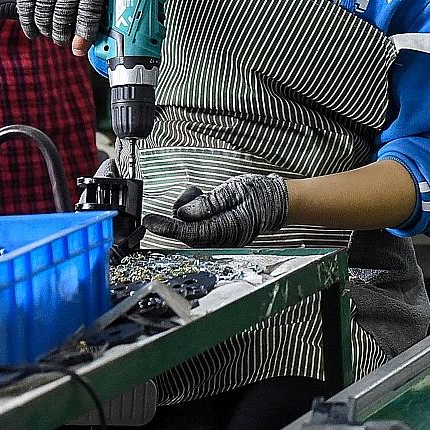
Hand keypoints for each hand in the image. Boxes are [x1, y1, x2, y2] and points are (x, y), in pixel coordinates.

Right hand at [9, 0, 107, 53]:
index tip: (80, 48)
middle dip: (62, 35)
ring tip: (51, 34)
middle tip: (63, 41)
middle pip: (63, 17)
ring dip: (47, 31)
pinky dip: (29, 25)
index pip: (89, 12)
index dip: (84, 34)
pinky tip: (33, 32)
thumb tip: (101, 33)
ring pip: (44, 15)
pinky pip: (27, 9)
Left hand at [143, 175, 289, 246]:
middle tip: (190, 193)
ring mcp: (221, 238)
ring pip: (191, 229)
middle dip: (179, 214)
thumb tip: (183, 213)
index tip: (149, 221)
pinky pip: (199, 228)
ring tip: (199, 192)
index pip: (189, 232)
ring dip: (188, 212)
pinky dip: (194, 214)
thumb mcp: (234, 191)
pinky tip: (202, 199)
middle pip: (187, 232)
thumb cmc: (260, 194)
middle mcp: (222, 239)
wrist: (279, 202)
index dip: (167, 227)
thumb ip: (208, 203)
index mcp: (227, 228)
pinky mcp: (220, 234)